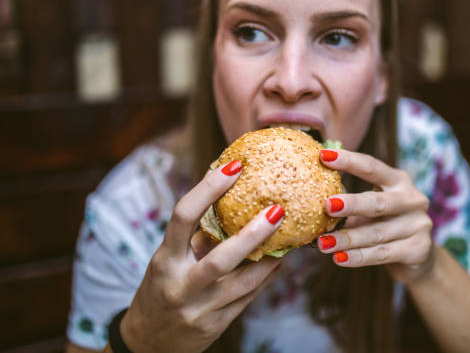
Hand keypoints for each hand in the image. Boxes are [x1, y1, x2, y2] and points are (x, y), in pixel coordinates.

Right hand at [120, 160, 284, 352]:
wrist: (148, 343)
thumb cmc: (162, 288)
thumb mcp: (168, 260)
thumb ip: (196, 237)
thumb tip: (235, 200)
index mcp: (164, 260)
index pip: (183, 216)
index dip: (208, 187)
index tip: (234, 166)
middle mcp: (180, 285)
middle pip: (221, 259)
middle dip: (253, 234)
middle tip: (279, 210)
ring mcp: (199, 309)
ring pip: (243, 283)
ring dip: (270, 258)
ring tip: (289, 237)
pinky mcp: (215, 326)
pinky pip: (247, 298)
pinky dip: (264, 277)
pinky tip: (277, 261)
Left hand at [317, 149, 433, 283]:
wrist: (419, 257)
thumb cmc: (385, 224)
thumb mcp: (372, 209)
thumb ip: (349, 204)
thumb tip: (307, 202)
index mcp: (398, 181)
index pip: (372, 167)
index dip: (349, 161)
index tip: (323, 156)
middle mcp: (412, 199)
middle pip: (377, 202)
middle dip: (351, 204)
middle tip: (326, 206)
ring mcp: (418, 225)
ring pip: (376, 233)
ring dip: (347, 239)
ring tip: (322, 244)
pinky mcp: (419, 249)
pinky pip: (382, 254)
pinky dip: (358, 257)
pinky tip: (339, 259)